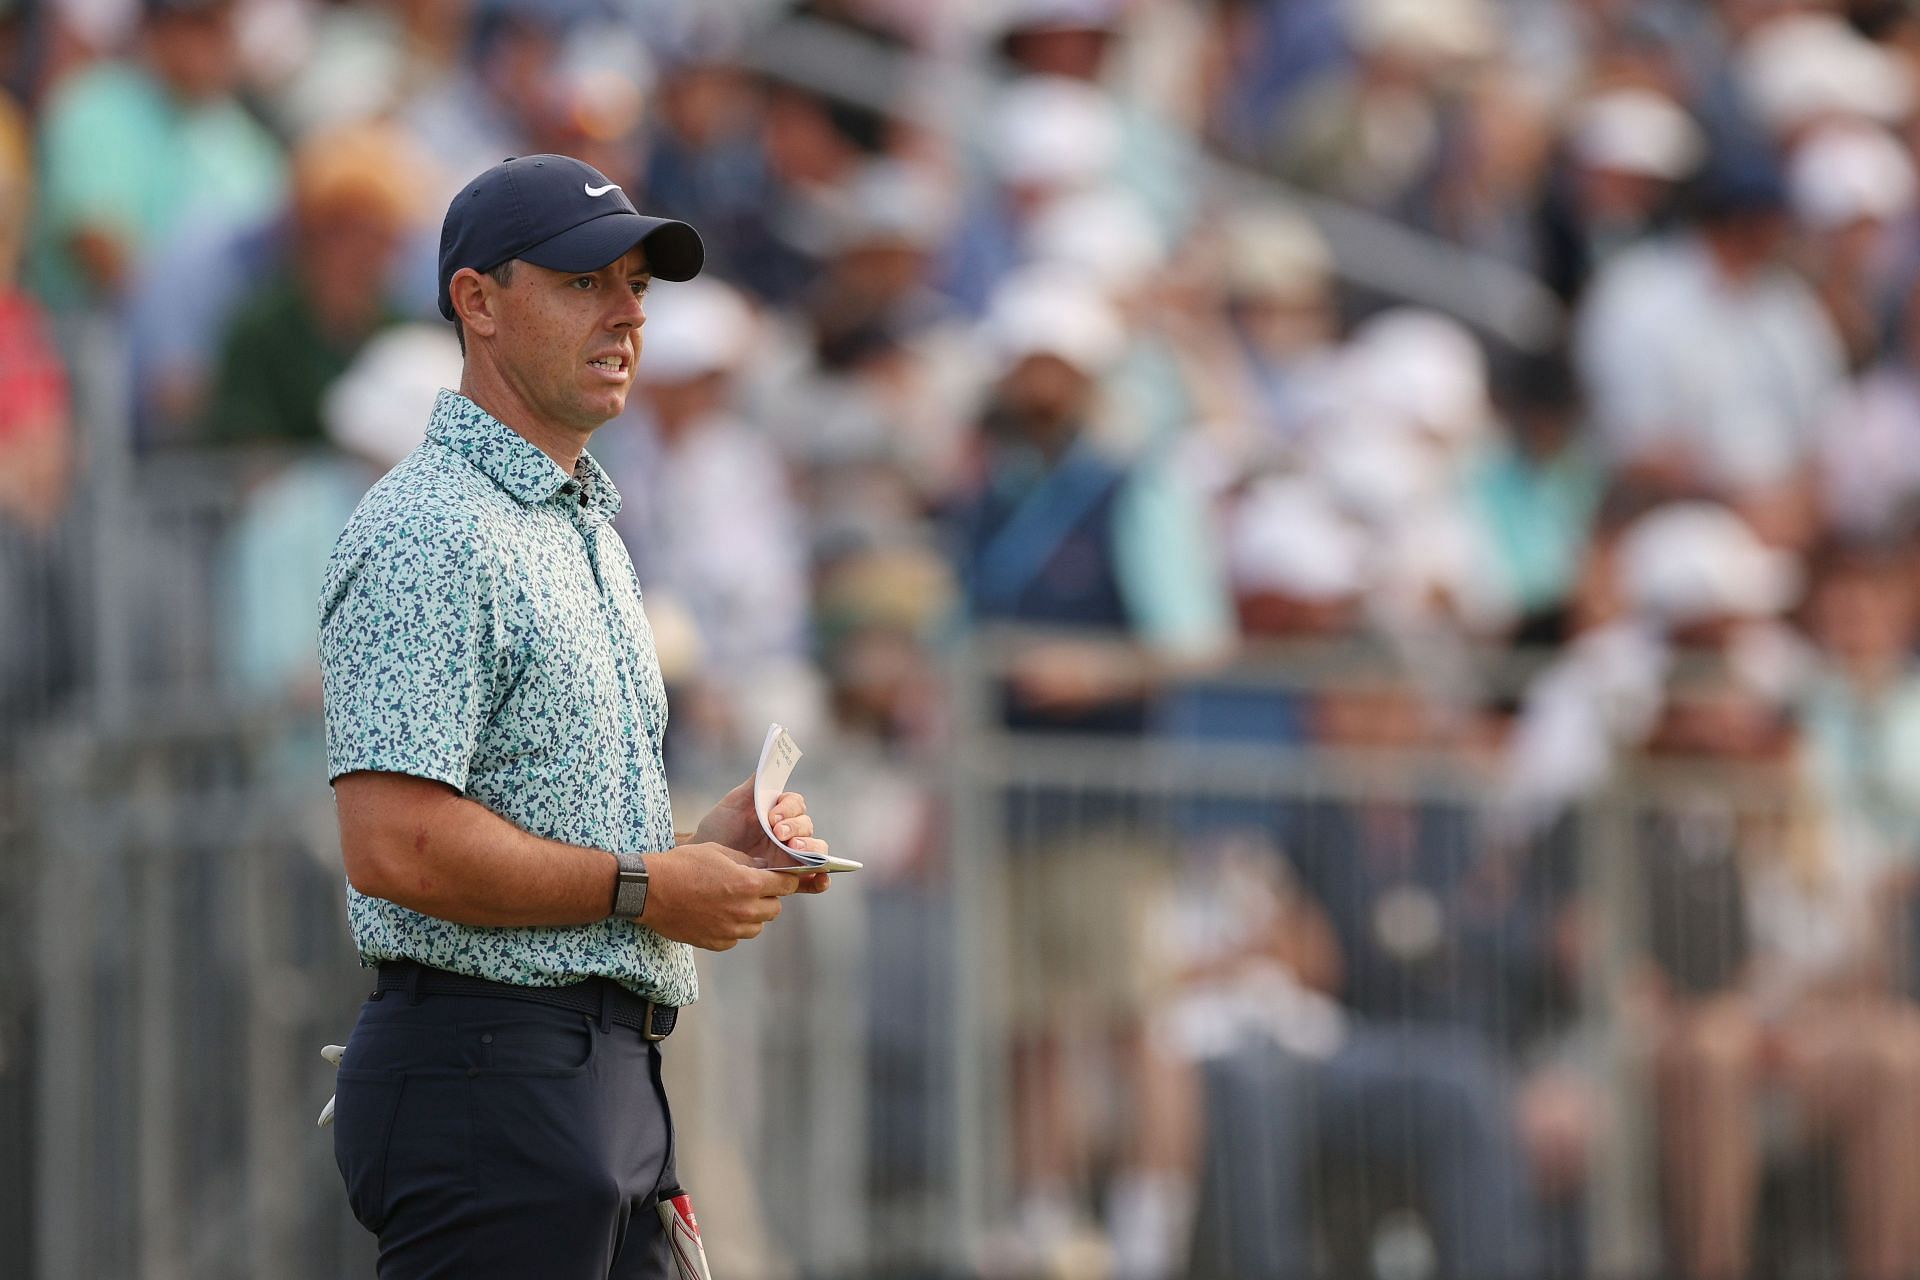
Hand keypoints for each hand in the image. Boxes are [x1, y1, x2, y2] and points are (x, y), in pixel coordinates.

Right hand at [636, 842, 802, 950]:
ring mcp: (730, 930)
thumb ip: (746, 862)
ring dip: (752, 915)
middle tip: (754, 889)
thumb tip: (763, 867)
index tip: (784, 878)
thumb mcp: (718, 852)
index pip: (786, 885)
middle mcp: (744, 910)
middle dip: (769, 898)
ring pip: (757, 926)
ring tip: (733, 903)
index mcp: (749, 884)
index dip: (787, 880)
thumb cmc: (682, 865)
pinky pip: (736, 938)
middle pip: (775, 908)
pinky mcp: (716, 942)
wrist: (651, 890)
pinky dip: (733, 929)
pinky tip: (717, 916)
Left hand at [692, 777, 830, 894]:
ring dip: (812, 850)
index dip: (788, 808)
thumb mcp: (734, 804)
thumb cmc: (719, 829)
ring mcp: (792, 856)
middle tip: (778, 833)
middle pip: (807, 826)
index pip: (796, 804)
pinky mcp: (791, 878)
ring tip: (795, 852)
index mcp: (779, 812)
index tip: (771, 816)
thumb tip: (770, 761)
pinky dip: (822, 879)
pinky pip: (814, 879)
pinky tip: (819, 880)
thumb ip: (754, 785)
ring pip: (817, 850)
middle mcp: (789, 833)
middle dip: (796, 828)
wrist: (704, 861)